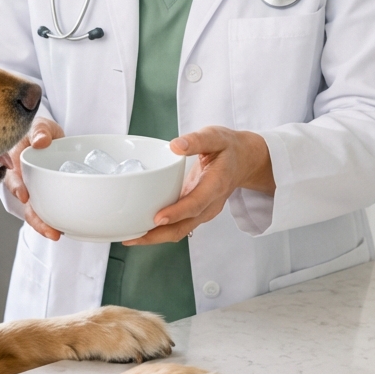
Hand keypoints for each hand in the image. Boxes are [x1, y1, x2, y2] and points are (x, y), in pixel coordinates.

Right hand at [4, 116, 64, 239]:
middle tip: (48, 230)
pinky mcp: (45, 196)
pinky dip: (54, 220)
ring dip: (43, 224)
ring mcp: (33, 190)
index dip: (17, 188)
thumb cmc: (40, 131)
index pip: (11, 178)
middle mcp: (21, 181)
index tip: (24, 196)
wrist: (51, 138)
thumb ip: (39, 131)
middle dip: (34, 218)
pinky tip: (65, 229)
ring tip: (56, 235)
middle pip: (24, 203)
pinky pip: (48, 210)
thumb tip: (41, 141)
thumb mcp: (39, 125)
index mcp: (13, 163)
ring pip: (35, 211)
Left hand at [125, 126, 274, 245]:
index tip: (158, 219)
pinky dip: (159, 231)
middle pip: (184, 226)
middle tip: (132, 236)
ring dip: (155, 237)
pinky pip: (178, 226)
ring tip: (129, 237)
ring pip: (180, 231)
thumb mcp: (216, 136)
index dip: (177, 213)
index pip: (196, 203)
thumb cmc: (228, 148)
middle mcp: (210, 204)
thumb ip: (197, 140)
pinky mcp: (196, 212)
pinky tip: (140, 229)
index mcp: (216, 184)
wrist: (244, 161)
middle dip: (158, 235)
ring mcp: (204, 211)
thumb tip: (176, 145)